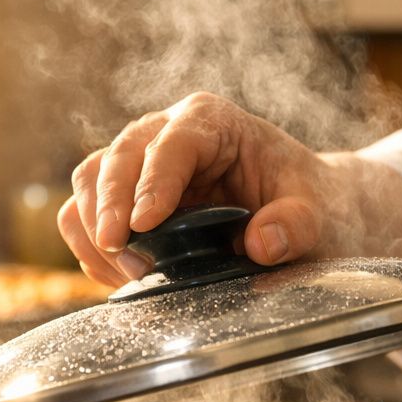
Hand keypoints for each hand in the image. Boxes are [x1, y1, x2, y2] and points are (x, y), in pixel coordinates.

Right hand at [57, 92, 335, 286]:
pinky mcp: (125, 198)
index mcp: (212, 122)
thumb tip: (262, 244)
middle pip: (115, 159)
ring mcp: (140, 165)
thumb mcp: (317, 214)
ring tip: (129, 274)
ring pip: (88, 183)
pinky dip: (91, 249)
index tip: (143, 224)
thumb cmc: (308, 203)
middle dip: (109, 208)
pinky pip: (85, 217)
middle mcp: (166, 133)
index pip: (171, 144)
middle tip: (123, 256)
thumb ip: (296, 225)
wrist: (304, 211)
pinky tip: (121, 279)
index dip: (152, 183)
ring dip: (94, 230)